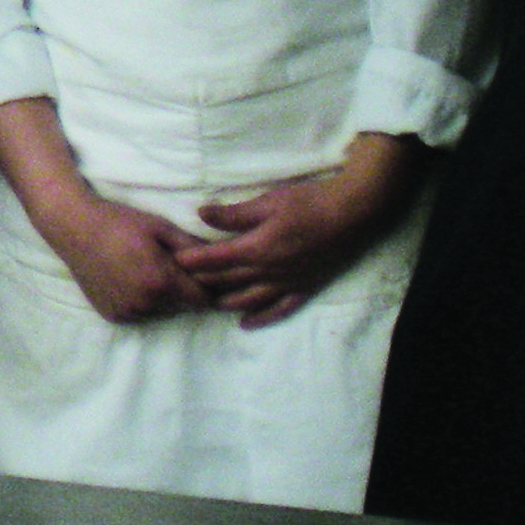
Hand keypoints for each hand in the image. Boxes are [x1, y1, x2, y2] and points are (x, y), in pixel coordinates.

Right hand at [29, 189, 211, 324]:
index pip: (203, 299)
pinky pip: (140, 314)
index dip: (206, 286)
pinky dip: (142, 302)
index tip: (199, 272)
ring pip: (162, 312)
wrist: (73, 227)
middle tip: (169, 266)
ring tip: (147, 270)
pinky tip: (129, 279)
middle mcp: (146, 304)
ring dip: (163, 298)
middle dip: (184, 290)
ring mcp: (128, 312)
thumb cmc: (119, 221)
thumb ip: (192, 247)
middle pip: (183, 307)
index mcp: (162, 282)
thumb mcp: (160, 227)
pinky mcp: (114, 316)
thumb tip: (220, 260)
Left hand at [179, 135, 424, 329]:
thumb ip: (234, 214)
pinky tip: (246, 323)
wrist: (351, 215)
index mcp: (258, 248)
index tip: (173, 263)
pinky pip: (279, 308)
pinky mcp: (305, 287)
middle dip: (204, 283)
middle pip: (229, 281)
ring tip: (206, 304)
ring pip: (250, 299)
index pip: (217, 259)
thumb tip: (201, 213)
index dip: (194, 262)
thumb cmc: (308, 203)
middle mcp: (270, 271)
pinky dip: (261, 317)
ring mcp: (288, 282)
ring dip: (226, 302)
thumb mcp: (267, 202)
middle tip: (181, 286)